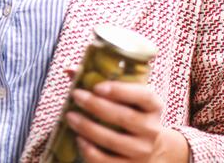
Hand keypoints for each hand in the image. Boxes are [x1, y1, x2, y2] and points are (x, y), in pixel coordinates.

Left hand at [62, 74, 189, 161]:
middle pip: (124, 117)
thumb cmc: (131, 115)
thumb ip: (103, 82)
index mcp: (153, 107)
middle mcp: (151, 129)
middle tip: (76, 95)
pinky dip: (89, 151)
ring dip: (87, 127)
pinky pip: (106, 161)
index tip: (97, 86)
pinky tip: (79, 139)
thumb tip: (71, 71)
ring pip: (112, 140)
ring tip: (70, 117)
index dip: (121, 90)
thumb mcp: (127, 99)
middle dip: (96, 105)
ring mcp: (142, 151)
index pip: (144, 96)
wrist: (151, 150)